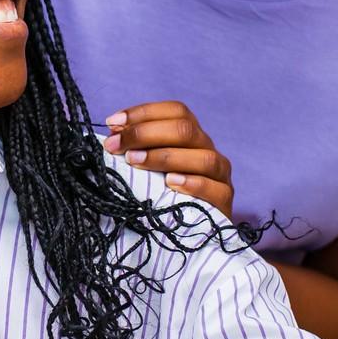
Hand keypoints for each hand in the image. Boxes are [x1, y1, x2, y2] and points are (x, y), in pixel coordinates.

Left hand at [101, 101, 232, 217]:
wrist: (195, 228)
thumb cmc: (165, 191)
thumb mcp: (149, 166)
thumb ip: (136, 148)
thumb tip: (113, 134)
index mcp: (191, 135)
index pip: (175, 111)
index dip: (144, 112)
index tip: (113, 123)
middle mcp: (207, 148)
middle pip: (185, 129)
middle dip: (145, 134)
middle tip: (116, 146)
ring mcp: (219, 173)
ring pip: (202, 157)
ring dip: (164, 156)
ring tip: (135, 161)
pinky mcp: (224, 198)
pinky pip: (213, 187)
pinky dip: (191, 183)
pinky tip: (170, 182)